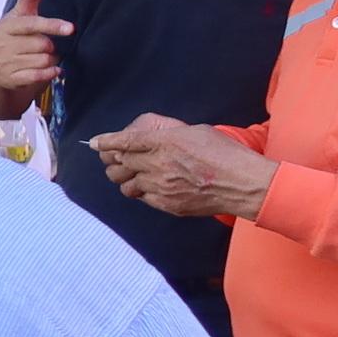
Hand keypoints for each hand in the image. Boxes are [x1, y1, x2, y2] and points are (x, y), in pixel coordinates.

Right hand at [0, 0, 71, 95]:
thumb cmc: (9, 37)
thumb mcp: (16, 17)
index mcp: (5, 27)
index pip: (32, 24)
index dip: (52, 26)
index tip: (70, 29)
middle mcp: (2, 45)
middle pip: (42, 44)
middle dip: (50, 46)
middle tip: (46, 45)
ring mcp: (5, 63)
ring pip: (43, 61)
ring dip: (50, 60)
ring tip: (44, 57)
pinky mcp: (10, 79)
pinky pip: (37, 76)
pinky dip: (49, 73)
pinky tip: (53, 69)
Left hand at [91, 116, 276, 219]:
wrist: (242, 184)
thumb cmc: (225, 154)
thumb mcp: (196, 132)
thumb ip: (170, 135)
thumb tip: (155, 138)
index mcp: (165, 142)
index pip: (125, 142)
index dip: (107, 142)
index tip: (95, 143)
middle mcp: (157, 164)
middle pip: (121, 164)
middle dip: (115, 161)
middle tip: (119, 160)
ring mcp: (160, 186)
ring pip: (126, 184)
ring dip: (126, 179)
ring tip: (135, 175)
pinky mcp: (166, 204)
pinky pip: (142, 198)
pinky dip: (142, 192)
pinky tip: (151, 187)